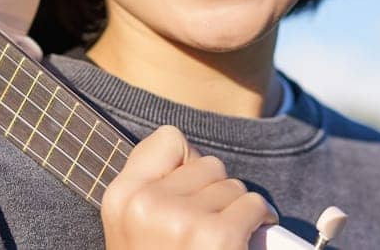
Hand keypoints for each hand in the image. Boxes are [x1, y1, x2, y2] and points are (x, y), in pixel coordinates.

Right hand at [101, 125, 278, 248]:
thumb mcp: (135, 230)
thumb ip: (155, 191)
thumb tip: (197, 161)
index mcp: (121, 198)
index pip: (168, 140)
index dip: (187, 164)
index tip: (188, 194)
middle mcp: (147, 204)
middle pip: (208, 164)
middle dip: (216, 194)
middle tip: (207, 230)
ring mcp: (183, 220)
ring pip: (233, 186)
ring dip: (237, 211)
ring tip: (222, 241)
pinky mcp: (218, 237)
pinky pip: (253, 204)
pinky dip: (259, 222)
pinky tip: (245, 242)